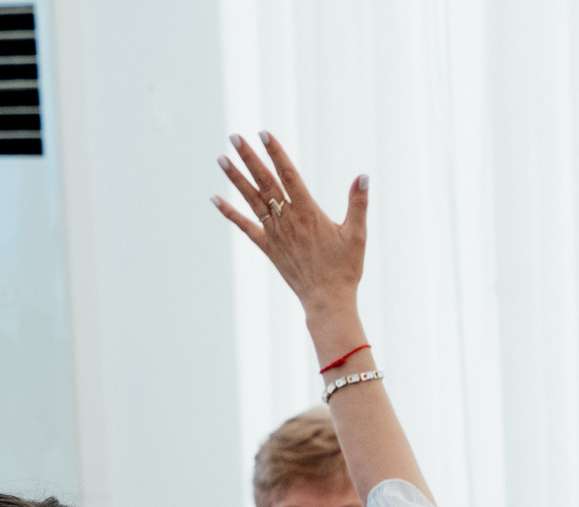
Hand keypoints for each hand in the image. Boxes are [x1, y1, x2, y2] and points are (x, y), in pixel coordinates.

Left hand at [213, 132, 365, 321]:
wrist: (327, 300)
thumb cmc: (345, 269)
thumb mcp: (357, 235)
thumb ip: (358, 204)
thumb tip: (363, 177)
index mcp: (309, 213)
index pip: (289, 175)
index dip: (276, 153)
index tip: (264, 134)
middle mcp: (288, 220)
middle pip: (265, 182)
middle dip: (249, 158)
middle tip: (235, 137)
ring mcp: (275, 233)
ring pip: (252, 200)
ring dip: (236, 178)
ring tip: (221, 158)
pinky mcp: (268, 247)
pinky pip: (245, 226)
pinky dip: (229, 212)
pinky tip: (215, 199)